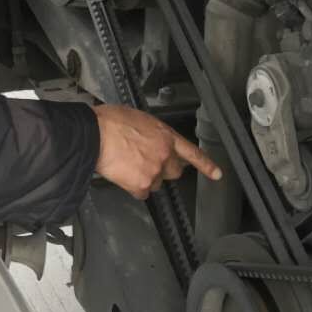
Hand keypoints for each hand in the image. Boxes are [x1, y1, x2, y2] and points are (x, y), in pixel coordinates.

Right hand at [92, 104, 220, 199]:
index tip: (217, 174)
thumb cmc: (109, 122)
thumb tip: (148, 139)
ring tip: (127, 165)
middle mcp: (164, 155)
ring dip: (145, 177)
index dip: (206, 165)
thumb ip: (151, 133)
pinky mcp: (142, 184)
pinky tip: (122, 175)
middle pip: (174, 171)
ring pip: (156, 182)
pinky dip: (133, 187)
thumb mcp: (138, 118)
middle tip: (146, 163)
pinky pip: (141, 192)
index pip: (192, 152)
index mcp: (165, 136)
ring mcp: (154, 171)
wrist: (94, 135)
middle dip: (164, 169)